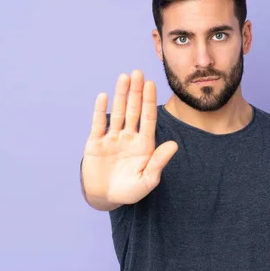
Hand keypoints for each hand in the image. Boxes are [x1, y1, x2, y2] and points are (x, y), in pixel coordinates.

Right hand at [81, 70, 177, 204]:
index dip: (149, 101)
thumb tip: (174, 145)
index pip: (148, 118)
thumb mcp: (148, 180)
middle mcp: (129, 137)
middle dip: (136, 92)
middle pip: (133, 110)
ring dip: (120, 95)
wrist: (105, 198)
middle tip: (138, 72)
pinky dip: (101, 110)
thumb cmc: (129, 191)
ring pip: (117, 113)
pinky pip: (99, 124)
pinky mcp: (95, 143)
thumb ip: (159, 162)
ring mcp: (112, 138)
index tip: (151, 84)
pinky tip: (104, 96)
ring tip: (124, 77)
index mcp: (144, 145)